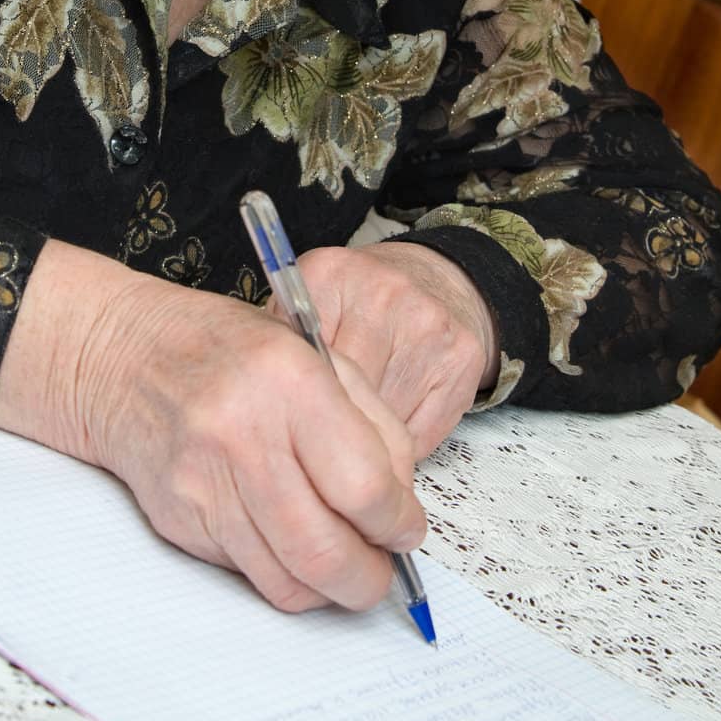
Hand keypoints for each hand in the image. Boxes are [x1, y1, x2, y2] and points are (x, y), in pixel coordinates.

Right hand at [0, 239, 426, 614]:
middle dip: (369, 577)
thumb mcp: (317, 355)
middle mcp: (242, 435)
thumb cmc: (228, 349)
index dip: (398, 522)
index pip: (363, 487)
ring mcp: (204, 485)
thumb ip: (374, 424)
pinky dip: (285, 575)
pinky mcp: (181, 521)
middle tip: (383, 567)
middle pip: (325, 552)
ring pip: (288, 581)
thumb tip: (402, 504)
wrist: (126, 357)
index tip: (408, 527)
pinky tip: (293, 544)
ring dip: (330, 588)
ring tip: (345, 562)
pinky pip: (250, 575)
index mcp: (289, 382)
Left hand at [265, 241, 498, 461]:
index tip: (286, 419)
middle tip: (322, 433)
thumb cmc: (366, 301)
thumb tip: (259, 407)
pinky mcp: (462, 358)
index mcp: (329, 276)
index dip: (291, 401)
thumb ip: (283, 344)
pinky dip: (402, 445)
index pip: (296, 363)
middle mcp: (381, 293)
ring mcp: (426, 325)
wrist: (440, 279)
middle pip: (340, 397)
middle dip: (329, 426)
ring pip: (380, 425)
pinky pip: (419, 435)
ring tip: (360, 421)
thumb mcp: (314, 301)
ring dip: (366, 441)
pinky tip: (395, 416)